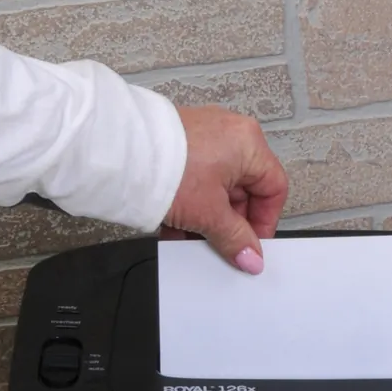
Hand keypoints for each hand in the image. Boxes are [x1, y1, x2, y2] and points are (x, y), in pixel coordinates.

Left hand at [162, 106, 289, 273]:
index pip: (273, 189)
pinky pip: (196, 180)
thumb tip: (251, 257)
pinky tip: (175, 226)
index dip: (265, 222)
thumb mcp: (209, 213)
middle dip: (230, 224)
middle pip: (244, 190)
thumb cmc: (168, 168)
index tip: (251, 246)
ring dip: (207, 219)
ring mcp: (203, 136)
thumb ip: (235, 239)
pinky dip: (191, 204)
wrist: (117, 151)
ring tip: (190, 238)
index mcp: (249, 143)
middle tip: (219, 247)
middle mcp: (230, 133)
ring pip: (217, 189)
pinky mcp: (180, 144)